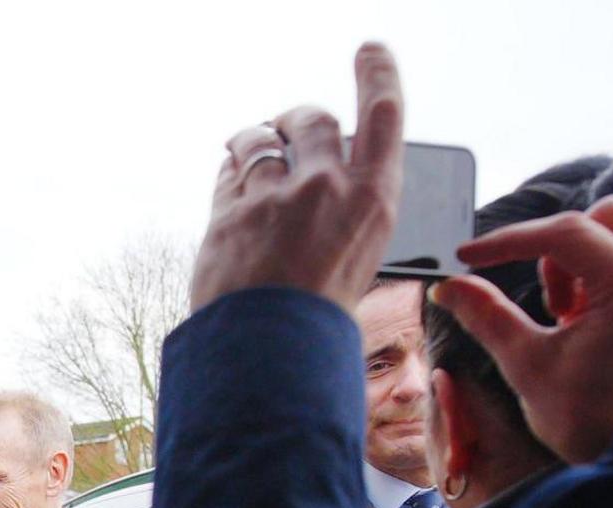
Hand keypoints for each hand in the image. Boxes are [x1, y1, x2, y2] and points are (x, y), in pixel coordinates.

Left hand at [190, 43, 405, 307]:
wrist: (269, 352)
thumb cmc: (321, 316)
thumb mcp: (360, 258)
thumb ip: (347, 209)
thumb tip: (327, 180)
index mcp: (373, 199)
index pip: (383, 114)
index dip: (377, 74)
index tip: (370, 51)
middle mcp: (325, 186)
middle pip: (314, 118)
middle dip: (300, 115)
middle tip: (290, 123)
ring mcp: (273, 196)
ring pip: (262, 138)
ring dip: (256, 136)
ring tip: (250, 143)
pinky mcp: (229, 211)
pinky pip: (229, 169)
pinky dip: (231, 166)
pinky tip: (232, 174)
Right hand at [439, 197, 612, 464]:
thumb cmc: (593, 424)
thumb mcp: (529, 366)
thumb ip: (487, 316)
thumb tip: (448, 287)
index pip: (565, 232)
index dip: (509, 240)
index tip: (471, 258)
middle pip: (607, 216)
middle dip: (563, 247)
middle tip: (549, 302)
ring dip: (591, 264)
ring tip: (575, 321)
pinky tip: (603, 328)